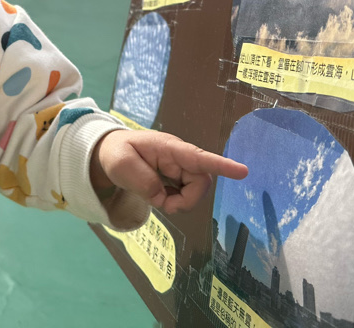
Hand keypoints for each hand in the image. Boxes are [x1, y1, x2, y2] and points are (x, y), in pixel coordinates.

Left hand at [91, 129, 247, 213]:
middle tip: (164, 204)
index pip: (199, 158)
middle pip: (201, 183)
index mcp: (169, 149)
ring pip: (195, 192)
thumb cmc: (116, 152)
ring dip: (179, 202)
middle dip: (187, 200)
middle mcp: (180, 158)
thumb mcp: (122, 165)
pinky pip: (186, 195)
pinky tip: (160, 195)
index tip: (243, 172)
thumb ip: (143, 181)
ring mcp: (180, 168)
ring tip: (157, 198)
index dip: (222, 166)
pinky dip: (174, 201)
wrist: (109, 153)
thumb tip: (162, 196)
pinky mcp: (177, 179)